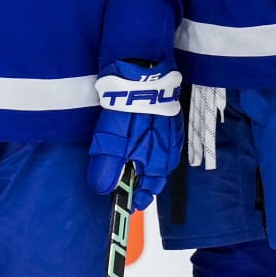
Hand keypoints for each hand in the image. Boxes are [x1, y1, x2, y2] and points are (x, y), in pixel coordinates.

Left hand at [87, 62, 183, 211]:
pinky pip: (161, 139)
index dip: (139, 197)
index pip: (150, 188)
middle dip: (145, 181)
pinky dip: (151, 146)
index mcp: (159, 161)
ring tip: (134, 164)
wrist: (142, 72)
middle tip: (132, 185)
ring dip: (148, 163)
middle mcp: (170, 150)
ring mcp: (172, 132)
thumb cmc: (127, 111)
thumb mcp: (112, 144)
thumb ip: (107, 169)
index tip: (131, 204)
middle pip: (157, 173)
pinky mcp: (170, 115)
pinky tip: (141, 139)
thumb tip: (103, 190)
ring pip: (160, 156)